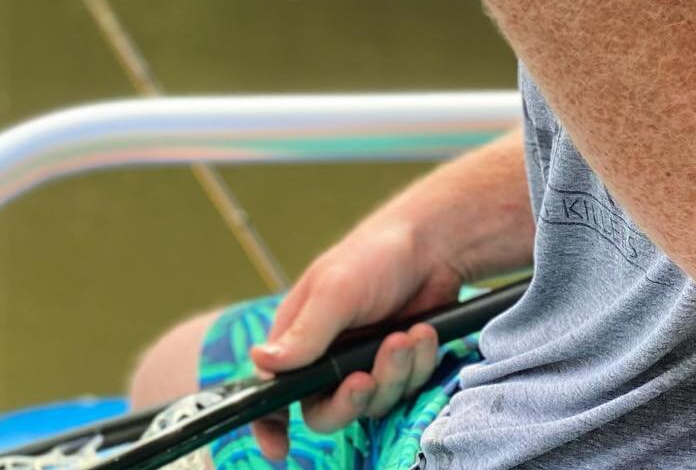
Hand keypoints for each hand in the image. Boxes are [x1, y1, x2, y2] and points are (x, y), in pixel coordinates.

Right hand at [247, 215, 463, 459]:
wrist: (433, 246)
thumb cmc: (374, 255)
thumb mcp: (336, 289)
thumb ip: (305, 332)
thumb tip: (261, 361)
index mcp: (298, 336)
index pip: (272, 390)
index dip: (270, 424)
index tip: (278, 449)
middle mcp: (327, 357)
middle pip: (326, 412)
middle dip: (350, 399)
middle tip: (364, 377)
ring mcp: (364, 364)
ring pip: (372, 404)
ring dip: (392, 373)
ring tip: (406, 336)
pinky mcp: (398, 367)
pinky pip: (405, 390)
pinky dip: (417, 365)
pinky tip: (423, 333)